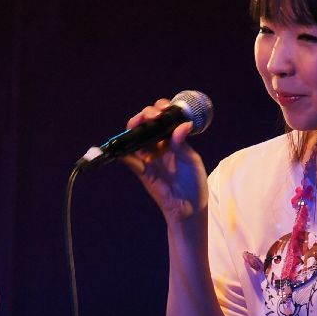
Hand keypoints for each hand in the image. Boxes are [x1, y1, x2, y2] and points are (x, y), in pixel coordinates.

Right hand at [120, 99, 208, 223]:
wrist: (189, 207)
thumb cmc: (194, 182)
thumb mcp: (192, 161)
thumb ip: (183, 144)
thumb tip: (183, 124)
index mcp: (173, 140)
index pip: (164, 119)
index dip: (161, 110)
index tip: (163, 107)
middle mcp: (159, 145)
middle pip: (147, 124)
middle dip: (146, 115)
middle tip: (152, 115)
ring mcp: (149, 157)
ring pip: (136, 137)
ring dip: (134, 128)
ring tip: (137, 124)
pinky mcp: (142, 170)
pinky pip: (129, 160)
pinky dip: (122, 153)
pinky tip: (122, 147)